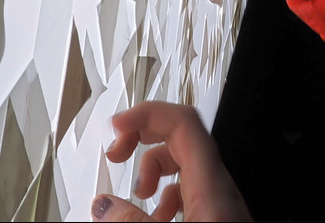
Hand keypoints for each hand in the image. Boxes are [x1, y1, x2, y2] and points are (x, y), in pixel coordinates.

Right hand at [92, 102, 251, 221]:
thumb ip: (132, 220)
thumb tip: (104, 204)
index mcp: (213, 186)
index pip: (183, 121)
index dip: (148, 113)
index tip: (118, 124)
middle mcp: (220, 188)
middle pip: (181, 137)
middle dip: (143, 138)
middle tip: (116, 153)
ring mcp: (220, 202)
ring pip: (184, 165)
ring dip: (153, 169)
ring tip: (137, 193)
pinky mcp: (216, 217)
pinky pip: (189, 191)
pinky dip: (165, 194)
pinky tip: (154, 215)